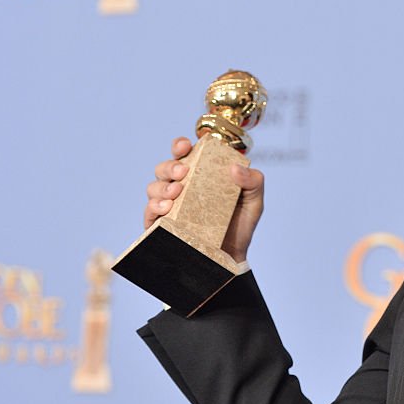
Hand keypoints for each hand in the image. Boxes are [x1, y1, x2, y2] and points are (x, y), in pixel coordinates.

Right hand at [144, 136, 265, 263]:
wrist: (232, 258)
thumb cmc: (240, 226)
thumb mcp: (254, 201)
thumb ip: (254, 182)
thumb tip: (235, 168)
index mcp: (199, 175)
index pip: (183, 153)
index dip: (180, 145)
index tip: (185, 146)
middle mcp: (181, 187)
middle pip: (164, 168)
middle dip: (170, 166)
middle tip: (183, 173)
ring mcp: (169, 206)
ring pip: (153, 187)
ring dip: (162, 187)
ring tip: (176, 193)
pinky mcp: (161, 226)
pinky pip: (149, 213)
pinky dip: (154, 207)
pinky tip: (166, 208)